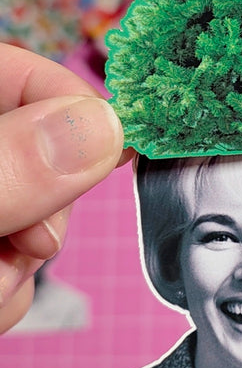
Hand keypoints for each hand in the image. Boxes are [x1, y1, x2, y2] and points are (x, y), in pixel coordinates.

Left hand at [0, 44, 129, 332]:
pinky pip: (14, 266)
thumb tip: (102, 129)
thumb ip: (9, 167)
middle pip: (42, 156)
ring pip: (34, 221)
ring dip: (21, 269)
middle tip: (21, 246)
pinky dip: (6, 293)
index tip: (106, 153)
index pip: (22, 74)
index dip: (70, 107)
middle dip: (47, 212)